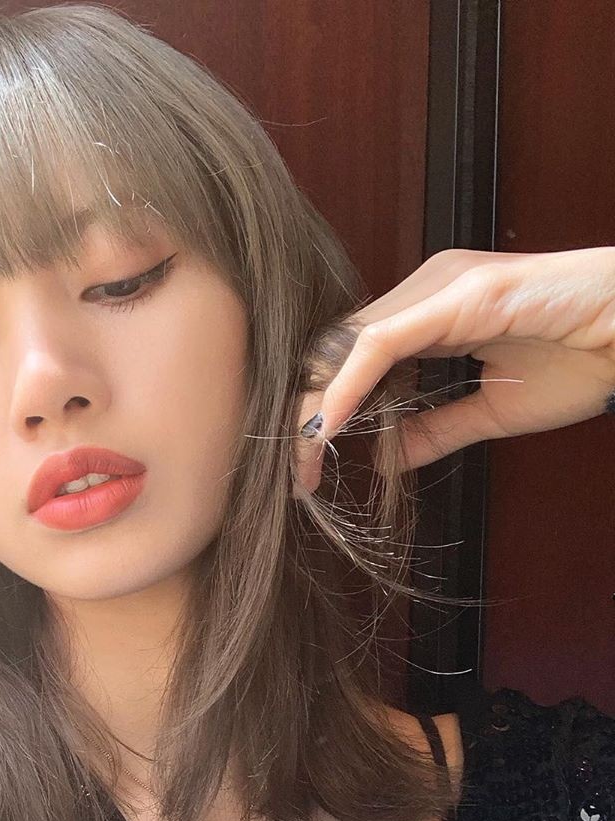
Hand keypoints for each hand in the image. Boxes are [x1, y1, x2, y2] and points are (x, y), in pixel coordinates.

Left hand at [293, 246, 614, 493]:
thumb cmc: (586, 361)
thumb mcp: (494, 411)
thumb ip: (437, 429)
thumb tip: (389, 457)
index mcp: (433, 311)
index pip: (354, 357)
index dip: (323, 408)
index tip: (307, 464)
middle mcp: (428, 290)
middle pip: (340, 347)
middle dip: (309, 411)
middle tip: (295, 472)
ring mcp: (442, 287)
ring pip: (350, 343)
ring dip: (319, 404)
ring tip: (304, 456)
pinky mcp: (461, 295)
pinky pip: (382, 342)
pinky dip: (349, 385)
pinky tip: (330, 423)